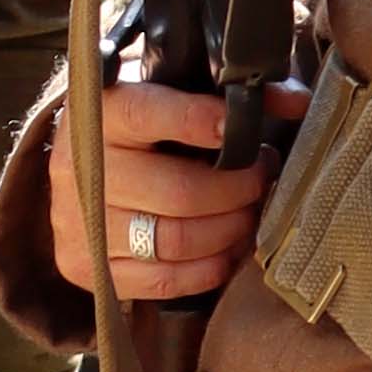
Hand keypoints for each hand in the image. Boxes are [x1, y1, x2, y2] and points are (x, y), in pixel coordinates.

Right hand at [51, 74, 277, 307]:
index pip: (151, 114)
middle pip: (179, 191)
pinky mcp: (86, 266)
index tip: (245, 129)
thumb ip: (224, 91)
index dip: (202, 121)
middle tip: (261, 179)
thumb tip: (295, 100)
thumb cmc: (136, 128)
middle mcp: (83, 168)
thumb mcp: (167, 92)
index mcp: (101, 113)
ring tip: (247, 213)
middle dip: (237, 189)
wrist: (75, 170)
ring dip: (229, 230)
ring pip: (176, 240)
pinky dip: (208, 268)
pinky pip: (164, 280)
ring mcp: (81, 223)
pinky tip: (225, 248)